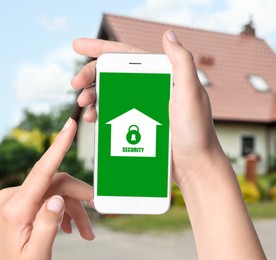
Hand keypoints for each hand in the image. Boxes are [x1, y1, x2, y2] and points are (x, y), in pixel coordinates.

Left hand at [0, 118, 93, 259]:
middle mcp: (14, 198)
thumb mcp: (35, 255)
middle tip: (98, 211)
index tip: (70, 125)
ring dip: (74, 210)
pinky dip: (64, 211)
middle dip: (80, 197)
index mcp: (15, 209)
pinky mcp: (22, 203)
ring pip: (57, 192)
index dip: (58, 146)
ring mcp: (17, 200)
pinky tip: (70, 228)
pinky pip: (50, 198)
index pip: (42, 171)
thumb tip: (58, 200)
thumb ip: (47, 226)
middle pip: (57, 183)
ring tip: (86, 232)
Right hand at [72, 30, 222, 184]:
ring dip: (93, 94)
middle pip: (114, 73)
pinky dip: (101, 112)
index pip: (128, 55)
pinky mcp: (140, 126)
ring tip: (84, 103)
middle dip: (91, 74)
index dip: (102, 48)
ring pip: (111, 93)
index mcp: (164, 76)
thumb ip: (181, 62)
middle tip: (75, 83)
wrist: (195, 167)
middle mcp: (153, 88)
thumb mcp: (190, 94)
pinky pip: (115, 114)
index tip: (78, 46)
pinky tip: (93, 117)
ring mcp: (145, 107)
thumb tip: (168, 34)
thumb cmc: (196, 132)